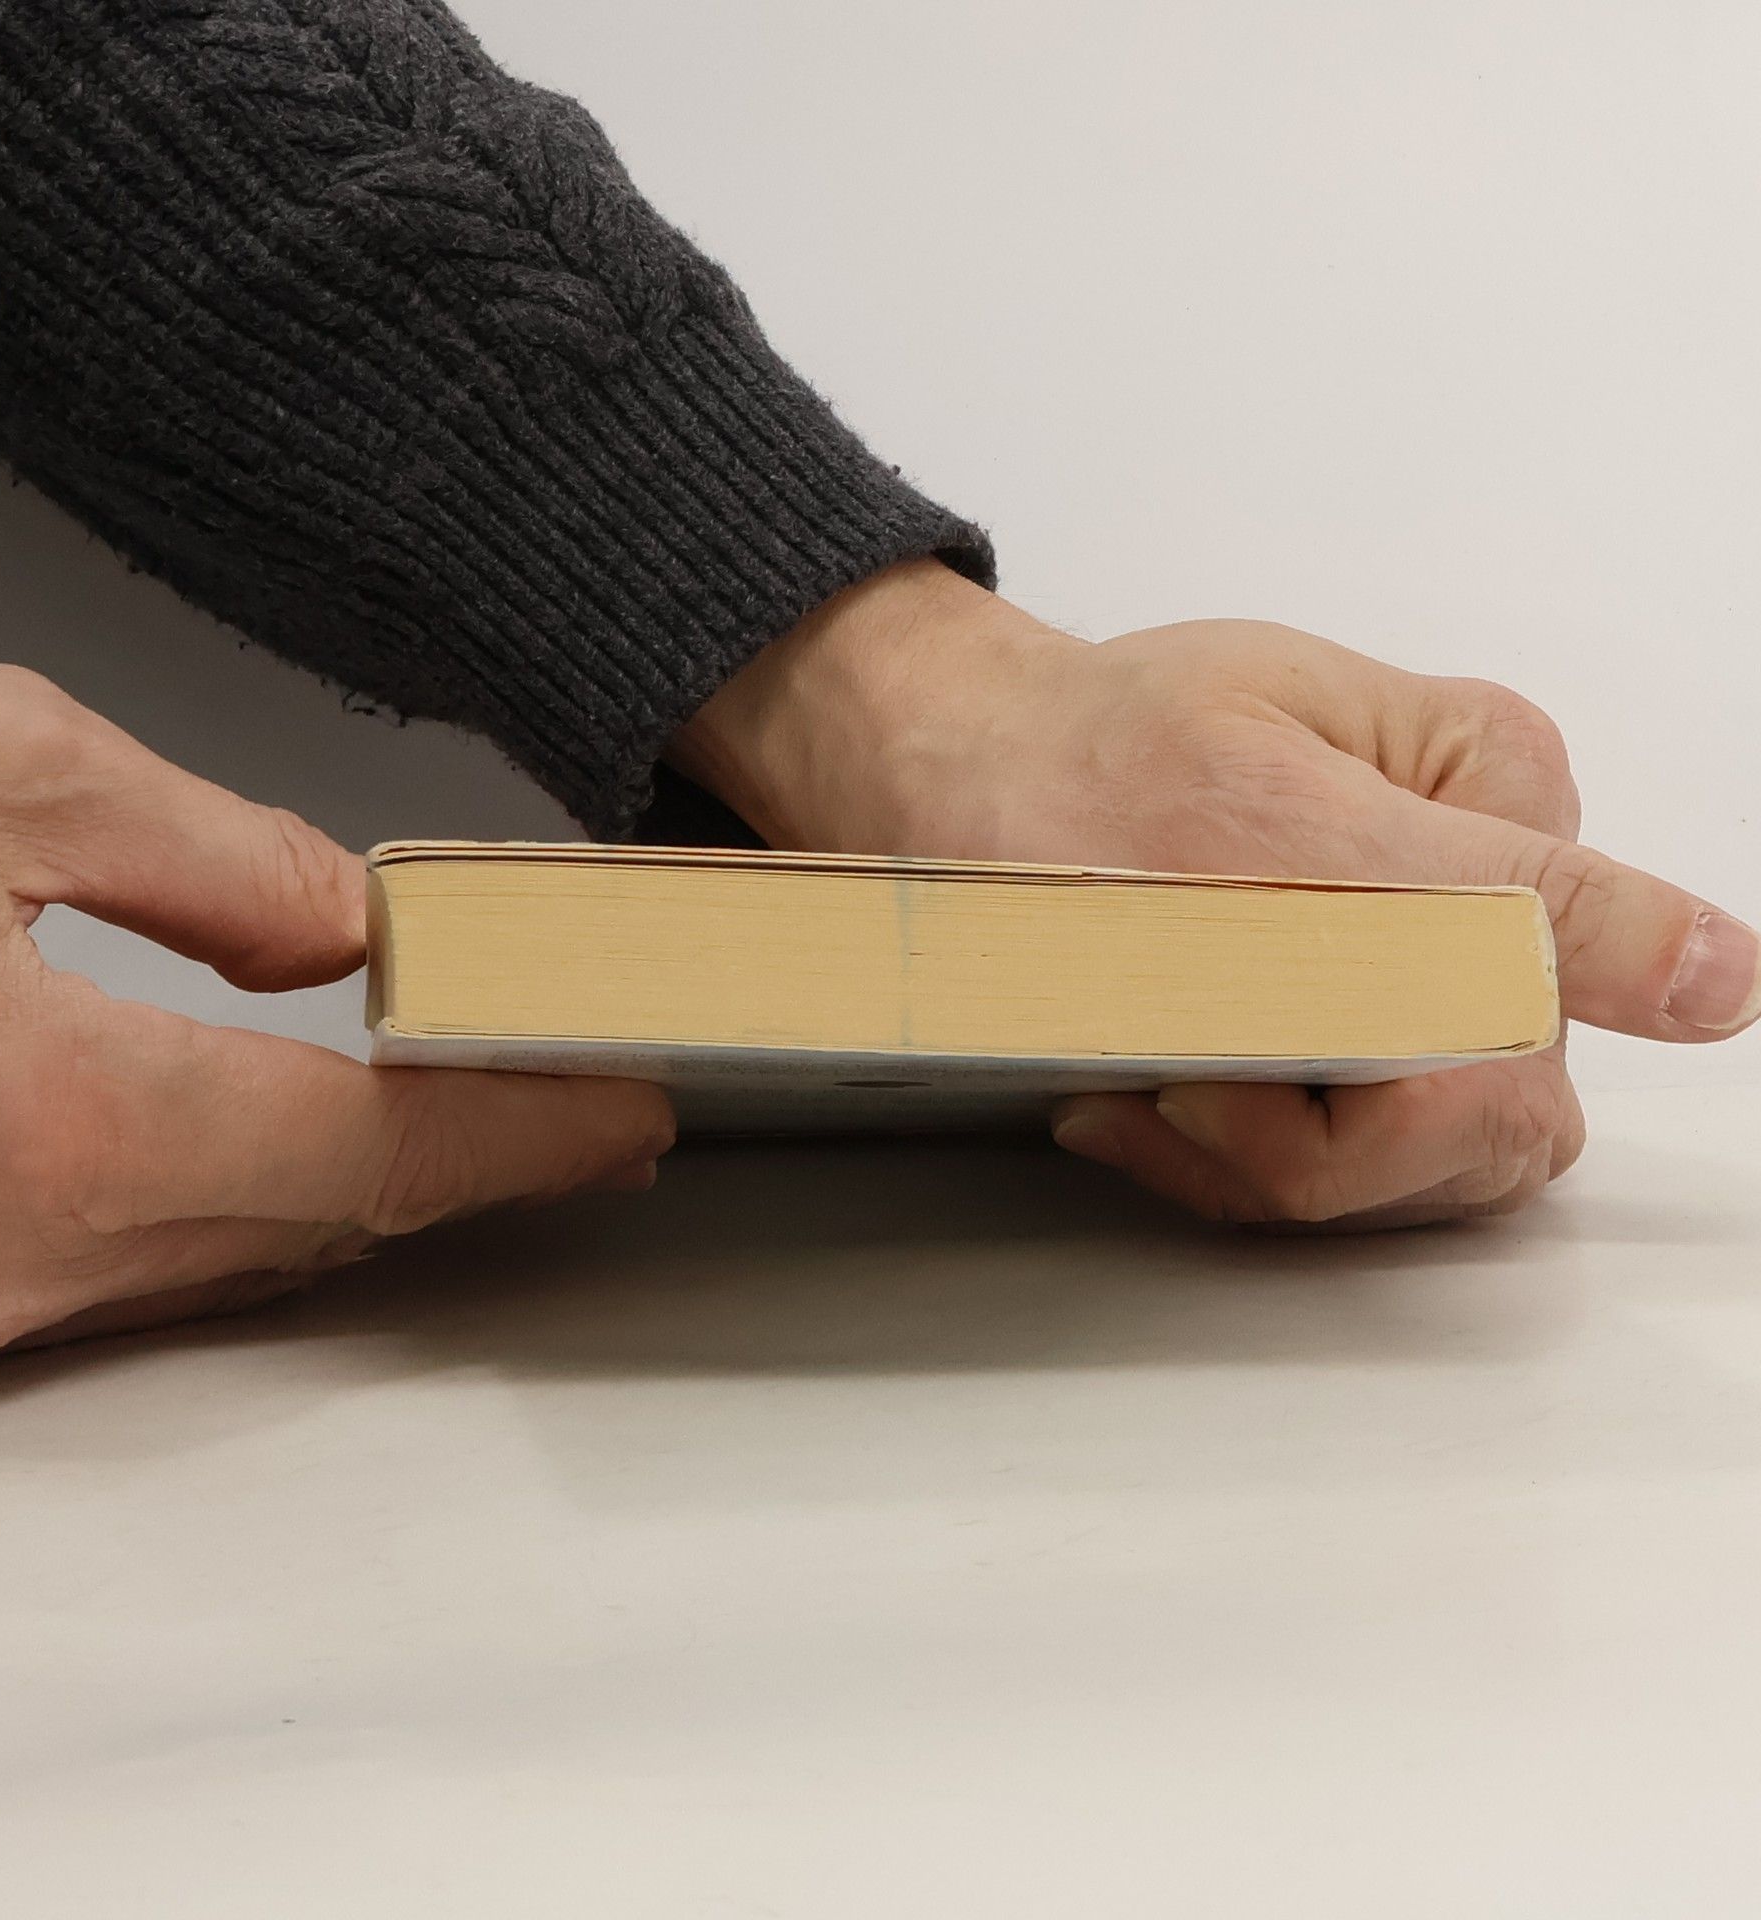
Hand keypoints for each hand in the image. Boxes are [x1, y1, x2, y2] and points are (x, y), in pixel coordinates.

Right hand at [0, 664, 673, 1384]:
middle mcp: (0, 1257)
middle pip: (319, 1224)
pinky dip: (216, 1203)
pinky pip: (113, 1268)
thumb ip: (200, 855)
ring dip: (343, 1187)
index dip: (526, 1128)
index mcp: (50, 1119)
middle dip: (458, 1162)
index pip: (379, 1150)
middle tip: (571, 1105)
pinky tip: (269, 1141)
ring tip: (454, 1114)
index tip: (626, 1110)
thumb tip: (332, 924)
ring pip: (220, 1257)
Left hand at [674, 562, 1758, 1228]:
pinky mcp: (1326, 1040)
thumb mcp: (1273, 805)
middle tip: (1177, 1081)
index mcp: (1494, 802)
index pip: (1532, 1026)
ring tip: (1139, 1078)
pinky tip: (1131, 1099)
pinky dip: (1219, 1160)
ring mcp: (1404, 976)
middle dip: (1317, 1144)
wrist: (942, 783)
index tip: (1232, 1063)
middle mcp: (1472, 898)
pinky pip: (1327, 1170)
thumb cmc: (1070, 766)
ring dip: (1261, 1159)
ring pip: (1410, 1170)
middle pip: (1488, 1122)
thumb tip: (1715, 972)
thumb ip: (1502, 902)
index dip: (1388, 1096)